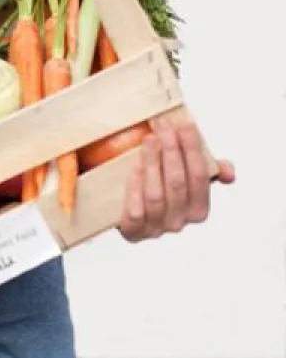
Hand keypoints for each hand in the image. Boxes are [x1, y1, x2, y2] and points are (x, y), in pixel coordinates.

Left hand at [118, 118, 235, 242]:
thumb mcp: (187, 179)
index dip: (193, 149)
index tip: (183, 125)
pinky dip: (135, 189)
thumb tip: (228, 171)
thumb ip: (209, 171)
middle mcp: (180, 222)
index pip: (200, 176)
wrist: (127, 216)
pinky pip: (136, 212)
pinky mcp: (133, 232)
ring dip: (152, 163)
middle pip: (178, 183)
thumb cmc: (161, 191)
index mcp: (198, 209)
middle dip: (171, 150)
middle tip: (162, 125)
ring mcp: (156, 228)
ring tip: (149, 140)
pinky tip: (133, 169)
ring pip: (156, 195)